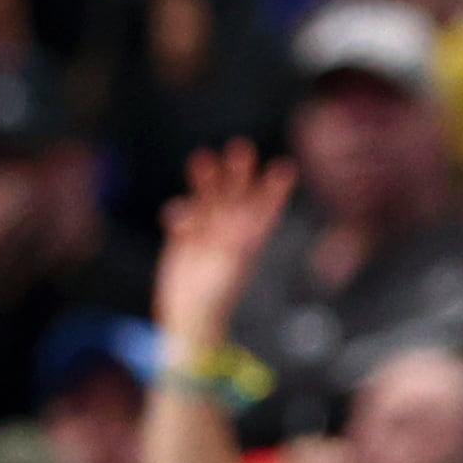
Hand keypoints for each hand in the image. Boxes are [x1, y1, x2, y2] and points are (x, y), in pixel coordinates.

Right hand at [154, 146, 296, 355]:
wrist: (188, 316)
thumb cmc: (216, 297)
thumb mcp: (229, 269)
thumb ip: (233, 245)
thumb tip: (237, 224)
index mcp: (251, 239)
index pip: (266, 208)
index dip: (276, 189)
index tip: (286, 168)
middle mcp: (231, 229)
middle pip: (236, 194)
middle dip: (238, 172)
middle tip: (241, 147)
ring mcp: (207, 231)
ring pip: (207, 198)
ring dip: (205, 180)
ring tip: (201, 157)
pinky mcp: (183, 236)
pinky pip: (181, 216)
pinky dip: (178, 214)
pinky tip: (175, 221)